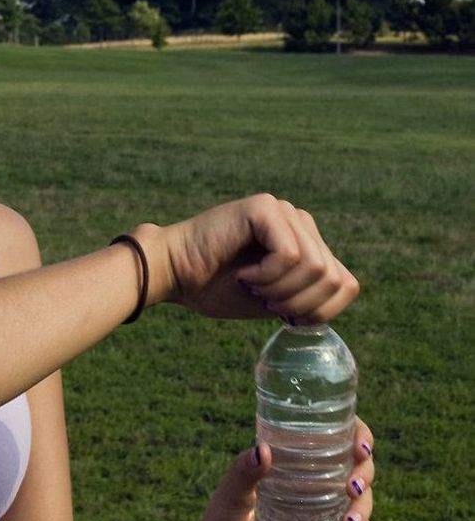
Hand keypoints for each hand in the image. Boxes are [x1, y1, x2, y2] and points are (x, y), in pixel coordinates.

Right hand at [139, 194, 358, 321]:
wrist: (173, 275)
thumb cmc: (215, 288)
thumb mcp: (274, 299)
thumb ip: (308, 295)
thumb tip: (343, 293)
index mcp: (307, 244)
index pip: (346, 285)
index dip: (317, 312)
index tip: (277, 311)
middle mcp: (300, 222)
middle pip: (334, 279)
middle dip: (297, 303)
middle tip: (262, 299)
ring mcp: (284, 211)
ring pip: (315, 268)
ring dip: (280, 289)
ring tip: (251, 284)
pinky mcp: (265, 208)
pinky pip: (291, 255)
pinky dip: (268, 275)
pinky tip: (244, 273)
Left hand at [189, 417, 375, 520]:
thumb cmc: (221, 520)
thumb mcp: (230, 494)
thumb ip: (241, 473)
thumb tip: (264, 450)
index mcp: (293, 459)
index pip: (334, 436)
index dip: (358, 435)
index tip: (360, 447)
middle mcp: (313, 479)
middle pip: (356, 466)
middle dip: (365, 473)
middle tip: (352, 488)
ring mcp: (323, 508)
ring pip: (361, 498)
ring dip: (365, 508)